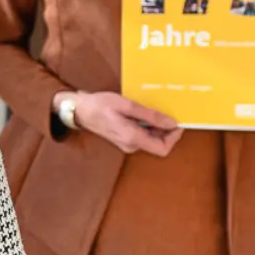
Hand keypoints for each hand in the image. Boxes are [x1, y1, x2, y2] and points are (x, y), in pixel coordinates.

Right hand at [61, 90, 183, 157]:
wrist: (79, 110)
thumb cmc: (100, 105)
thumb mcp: (127, 105)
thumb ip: (151, 116)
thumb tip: (172, 123)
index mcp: (132, 138)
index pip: (163, 148)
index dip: (174, 136)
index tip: (175, 121)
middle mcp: (131, 145)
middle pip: (159, 144)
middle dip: (166, 129)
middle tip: (164, 110)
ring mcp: (127, 144)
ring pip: (151, 139)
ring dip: (156, 126)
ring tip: (149, 109)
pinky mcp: (124, 139)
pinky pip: (143, 135)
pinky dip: (148, 125)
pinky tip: (141, 113)